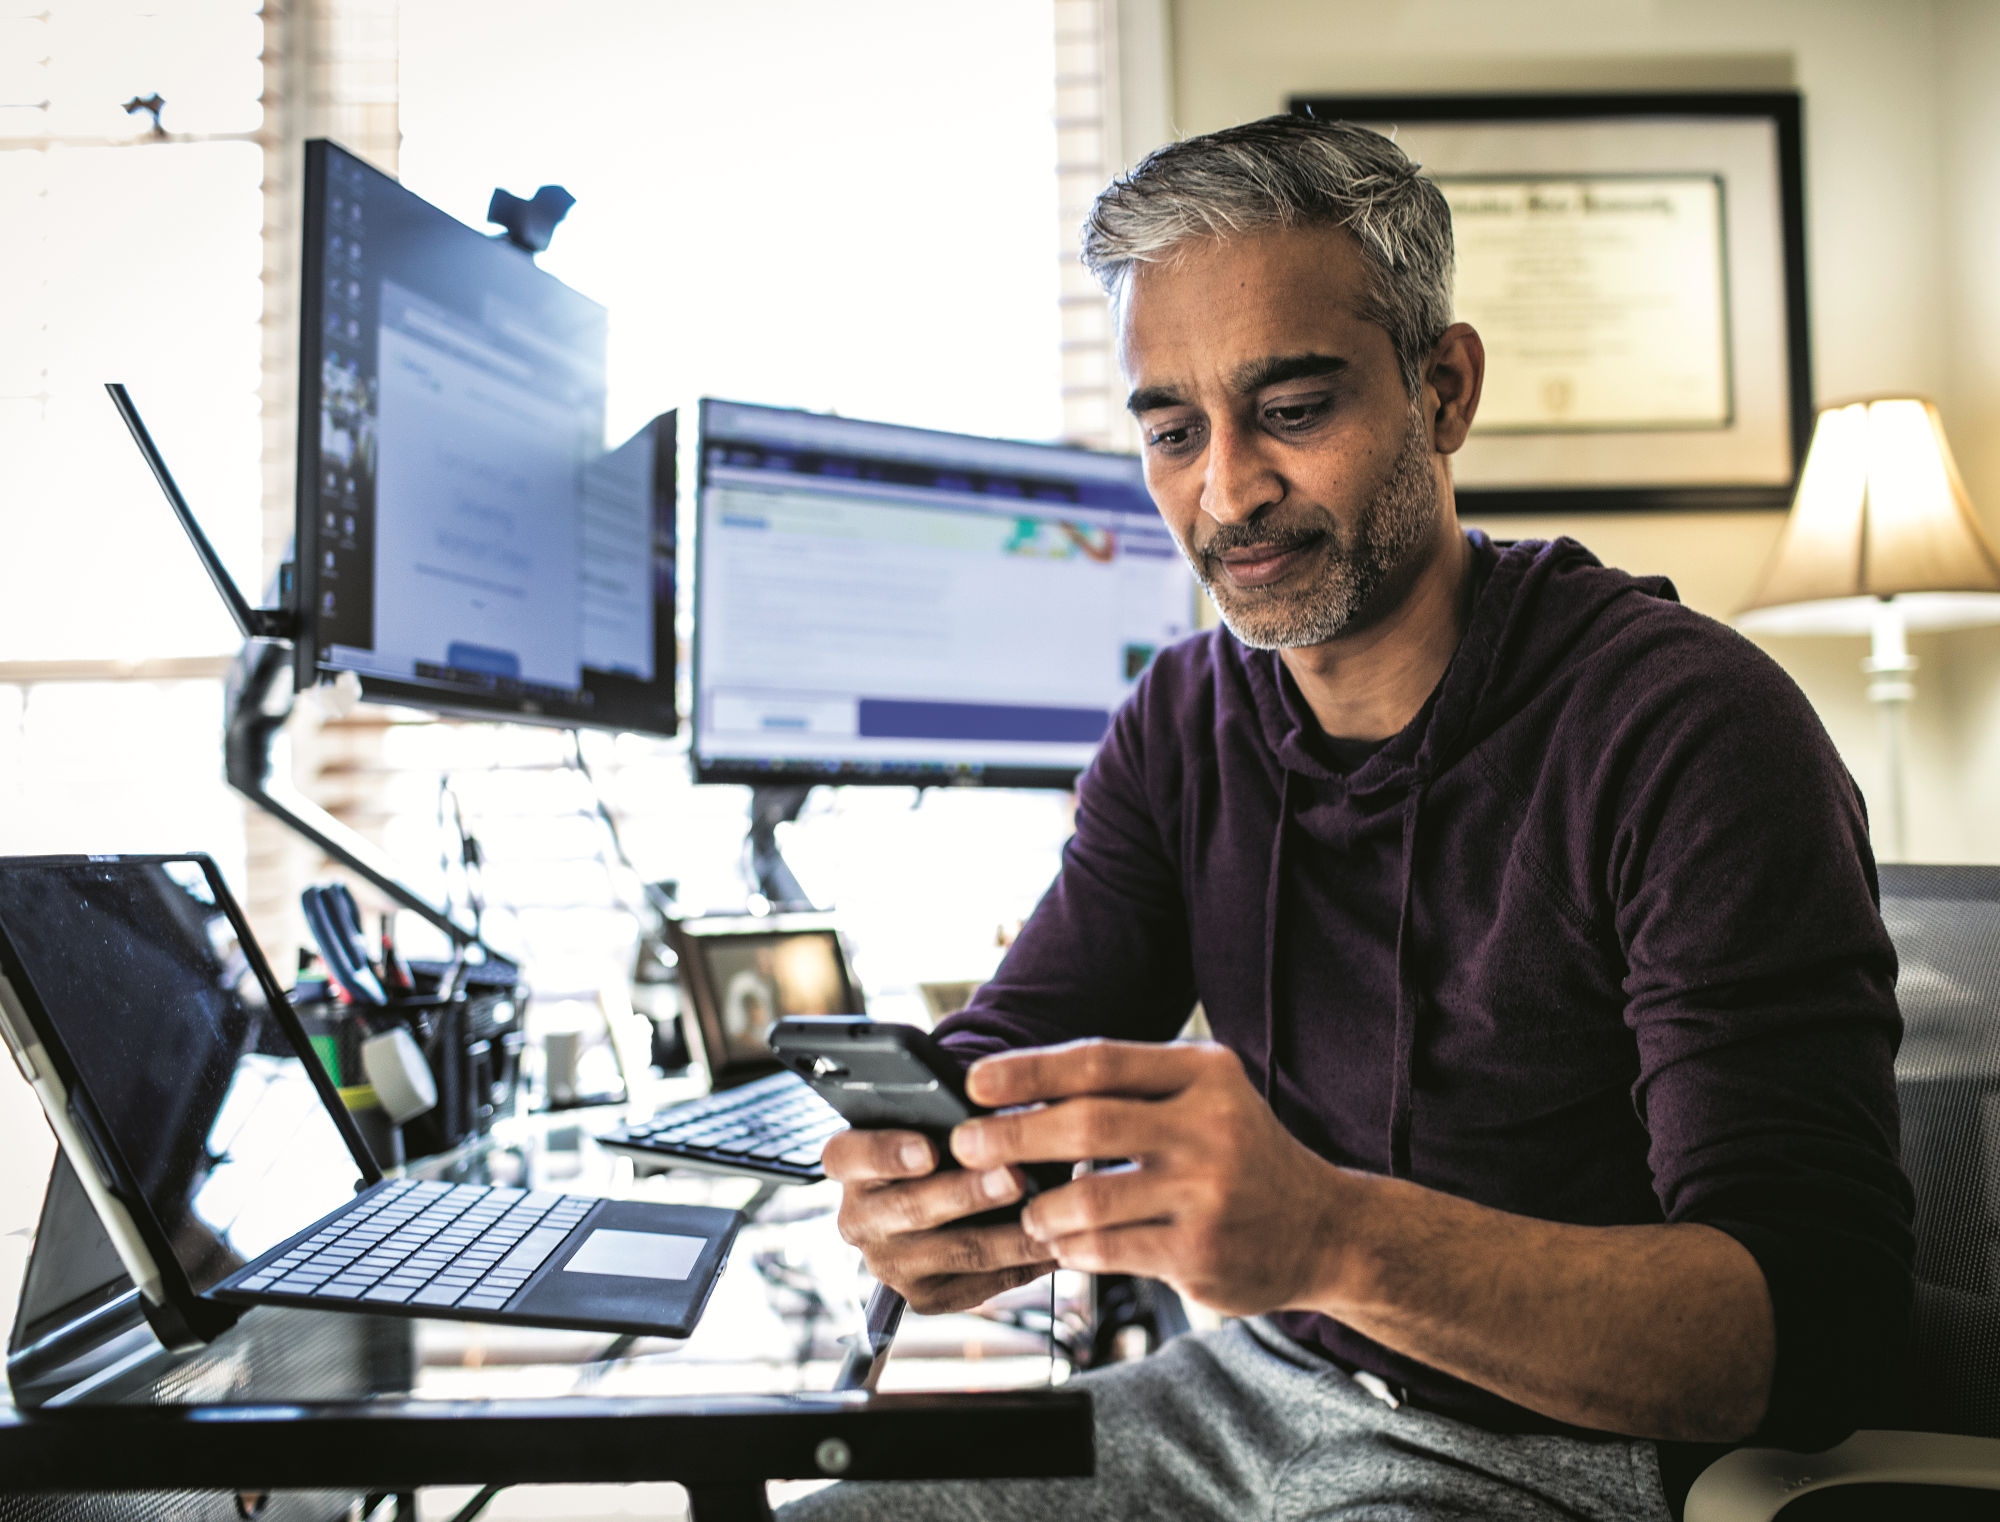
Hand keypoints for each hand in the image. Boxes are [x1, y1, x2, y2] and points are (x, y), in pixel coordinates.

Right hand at [820, 1127, 1057, 1313]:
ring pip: (956, 1252)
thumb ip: (954, 1116)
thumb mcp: (934, 1118)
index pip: (851, 1155)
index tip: (928, 1149)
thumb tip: (1005, 1112)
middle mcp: (858, 1219)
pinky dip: (1026, 1263)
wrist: (940, 1196)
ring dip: (1009, 1235)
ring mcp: (889, 1264)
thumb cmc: (942, 1139)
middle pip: (911, 1208)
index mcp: (850, 1163)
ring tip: (1051, 1215)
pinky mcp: (924, 1297)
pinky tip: (1057, 1243)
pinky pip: (982, 1284)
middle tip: (1014, 1176)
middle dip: (967, 1193)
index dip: (888, 1152)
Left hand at [953, 1039, 1346, 1315]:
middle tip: (966, 1145)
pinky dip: (1072, 1246)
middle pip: (1087, 1125)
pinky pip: (1109, 1248)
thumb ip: (1130, 1090)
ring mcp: (1208, 1192)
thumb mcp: (1203, 1098)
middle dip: (1013, 1134)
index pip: (1100, 1062)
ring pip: (1090, 1197)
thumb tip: (1020, 1091)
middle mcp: (1211, 1126)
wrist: (1324, 1227)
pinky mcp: (1201, 1251)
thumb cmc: (1240, 1154)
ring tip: (1026, 1209)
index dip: (1029, 1070)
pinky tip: (1063, 1242)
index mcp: (1204, 1073)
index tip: (974, 1082)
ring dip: (1040, 1206)